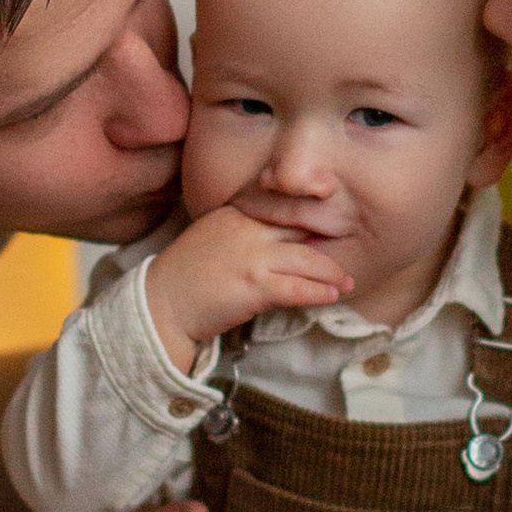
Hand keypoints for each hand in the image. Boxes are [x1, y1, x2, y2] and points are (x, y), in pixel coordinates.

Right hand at [146, 203, 351, 372]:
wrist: (161, 305)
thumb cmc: (186, 276)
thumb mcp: (213, 236)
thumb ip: (244, 230)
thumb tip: (279, 239)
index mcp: (236, 211)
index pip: (283, 206)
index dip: (311, 215)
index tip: (332, 222)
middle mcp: (247, 227)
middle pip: (302, 227)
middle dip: (330, 238)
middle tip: (351, 250)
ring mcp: (252, 255)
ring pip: (308, 258)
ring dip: (332, 272)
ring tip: (345, 282)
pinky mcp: (255, 285)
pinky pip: (298, 287)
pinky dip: (318, 292)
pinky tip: (330, 296)